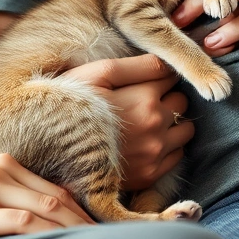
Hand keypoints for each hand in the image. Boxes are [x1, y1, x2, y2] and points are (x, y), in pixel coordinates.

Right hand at [0, 155, 93, 238]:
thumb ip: (0, 203)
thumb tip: (33, 226)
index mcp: (3, 165)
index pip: (58, 190)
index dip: (86, 214)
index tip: (107, 236)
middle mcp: (0, 171)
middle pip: (62, 199)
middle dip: (92, 225)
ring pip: (48, 209)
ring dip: (78, 232)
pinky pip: (20, 223)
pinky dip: (46, 236)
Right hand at [59, 53, 192, 189]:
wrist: (52, 151)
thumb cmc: (72, 106)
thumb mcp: (98, 74)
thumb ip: (137, 65)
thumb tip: (168, 63)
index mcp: (145, 97)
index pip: (172, 77)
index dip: (158, 77)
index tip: (142, 82)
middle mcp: (156, 125)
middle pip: (182, 102)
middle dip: (167, 99)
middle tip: (142, 102)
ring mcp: (155, 152)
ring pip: (186, 130)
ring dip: (173, 124)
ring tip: (146, 124)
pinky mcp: (151, 175)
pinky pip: (177, 155)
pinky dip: (168, 148)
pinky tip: (145, 144)